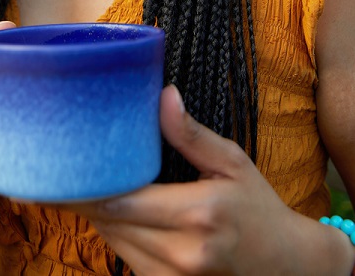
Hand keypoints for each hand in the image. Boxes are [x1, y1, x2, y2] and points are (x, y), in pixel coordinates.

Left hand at [74, 85, 354, 275]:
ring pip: (115, 242)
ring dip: (100, 214)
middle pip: (112, 222)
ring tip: (84, 181)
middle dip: (88, 195)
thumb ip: (192, 134)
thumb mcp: (232, 163)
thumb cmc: (258, 207)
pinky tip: (115, 209)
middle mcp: (184, 253)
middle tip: (67, 164)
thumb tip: (164, 94)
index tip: (69, 160)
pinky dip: (117, 234)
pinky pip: (128, 259)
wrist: (287, 266)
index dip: (90, 183)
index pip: (124, 200)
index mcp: (199, 214)